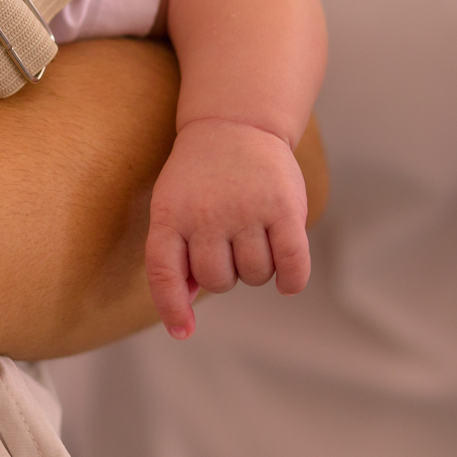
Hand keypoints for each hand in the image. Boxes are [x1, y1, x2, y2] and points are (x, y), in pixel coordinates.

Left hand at [146, 118, 309, 339]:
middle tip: (229, 246)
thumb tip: (186, 302)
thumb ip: (175, 253)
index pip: (164, 273)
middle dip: (225, 274)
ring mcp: (245, 210)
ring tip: (252, 241)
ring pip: (255, 275)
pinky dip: (291, 281)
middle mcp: (205, 214)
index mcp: (169, 215)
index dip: (172, 308)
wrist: (233, 125)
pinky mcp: (283, 208)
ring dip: (257, 271)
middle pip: (217, 280)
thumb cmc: (199, 177)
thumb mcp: (172, 206)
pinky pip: (292, 264)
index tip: (183, 331)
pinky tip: (286, 281)